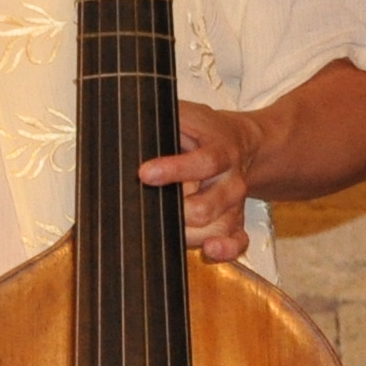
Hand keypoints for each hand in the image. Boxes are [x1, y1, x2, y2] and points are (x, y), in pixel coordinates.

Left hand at [142, 100, 267, 262]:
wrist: (241, 142)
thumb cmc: (204, 130)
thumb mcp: (184, 114)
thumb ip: (159, 119)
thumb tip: (123, 125)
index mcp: (221, 151)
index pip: (203, 162)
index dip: (175, 170)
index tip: (145, 173)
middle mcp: (231, 180)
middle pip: (206, 206)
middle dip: (175, 212)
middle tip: (147, 207)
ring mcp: (234, 203)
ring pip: (216, 227)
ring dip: (187, 233)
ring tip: (161, 227)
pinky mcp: (236, 220)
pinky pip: (238, 240)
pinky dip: (226, 249)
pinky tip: (210, 251)